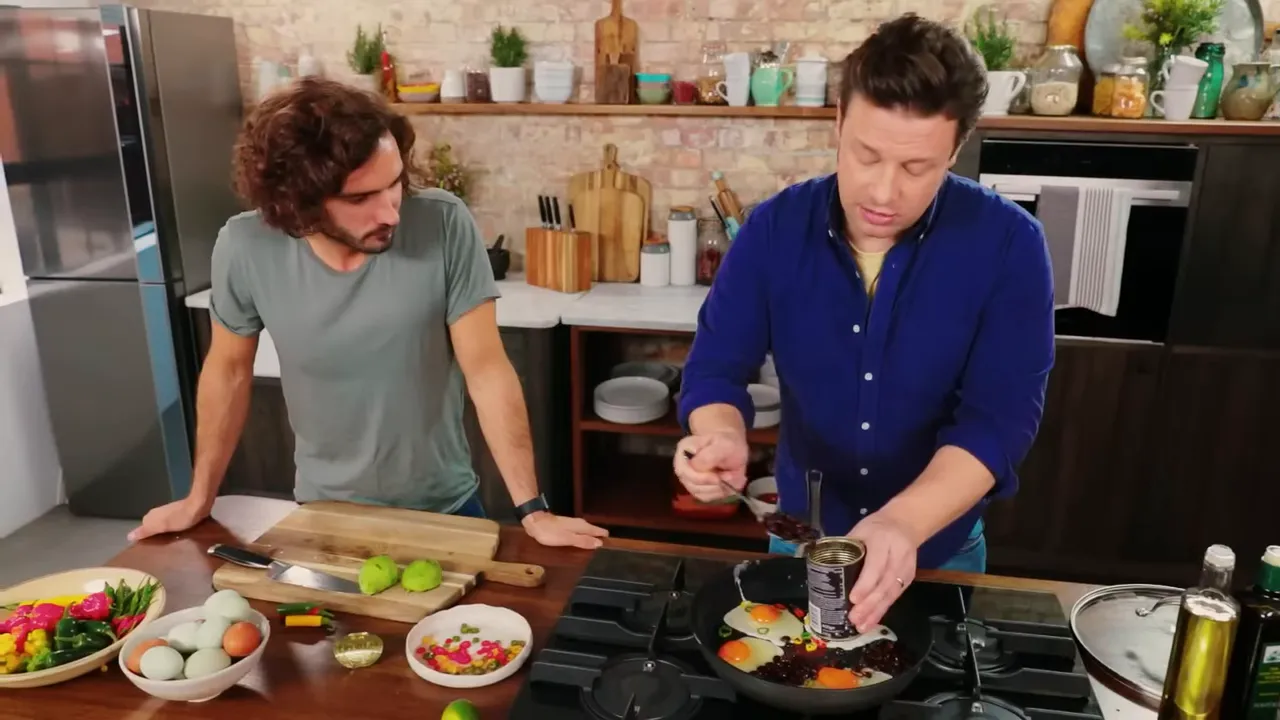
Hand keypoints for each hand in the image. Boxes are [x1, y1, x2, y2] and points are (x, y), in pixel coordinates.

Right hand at [127, 497, 210, 541]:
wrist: (199, 506)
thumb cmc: (180, 518)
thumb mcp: (161, 527)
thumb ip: (145, 531)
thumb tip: (128, 536)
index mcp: (150, 516)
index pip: (142, 531)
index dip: (145, 539)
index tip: (149, 549)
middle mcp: (156, 513)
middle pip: (152, 529)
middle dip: (155, 538)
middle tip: (161, 548)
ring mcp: (167, 513)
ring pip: (162, 527)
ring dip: (165, 535)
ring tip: (170, 545)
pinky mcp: (178, 513)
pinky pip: (172, 525)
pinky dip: (174, 531)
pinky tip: (179, 536)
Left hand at [522, 512, 608, 549]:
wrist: (535, 522)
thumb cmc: (551, 532)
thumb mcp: (568, 539)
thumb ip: (583, 541)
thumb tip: (599, 543)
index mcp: (580, 526)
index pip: (596, 530)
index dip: (602, 535)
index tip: (610, 539)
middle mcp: (578, 523)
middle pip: (591, 528)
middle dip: (598, 534)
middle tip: (604, 541)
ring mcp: (570, 523)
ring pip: (585, 528)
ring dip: (590, 533)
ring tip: (595, 540)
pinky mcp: (564, 525)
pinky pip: (578, 529)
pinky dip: (582, 533)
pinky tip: (579, 536)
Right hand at [673, 430, 749, 501]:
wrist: (733, 450)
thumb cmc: (728, 445)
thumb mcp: (724, 445)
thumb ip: (710, 455)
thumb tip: (697, 468)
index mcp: (684, 451)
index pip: (683, 470)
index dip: (700, 477)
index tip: (718, 477)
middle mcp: (682, 466)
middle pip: (690, 483)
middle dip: (711, 484)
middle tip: (729, 477)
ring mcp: (688, 479)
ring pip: (698, 492)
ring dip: (717, 489)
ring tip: (729, 477)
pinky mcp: (697, 489)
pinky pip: (705, 497)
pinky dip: (718, 493)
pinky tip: (726, 484)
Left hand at [845, 510, 918, 631]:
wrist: (904, 524)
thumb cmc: (875, 528)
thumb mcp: (859, 530)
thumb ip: (846, 549)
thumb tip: (825, 572)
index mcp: (883, 540)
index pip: (876, 565)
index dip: (865, 583)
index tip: (853, 598)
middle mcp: (897, 556)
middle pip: (884, 583)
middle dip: (869, 604)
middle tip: (854, 618)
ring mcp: (905, 569)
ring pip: (891, 593)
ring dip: (876, 612)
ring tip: (861, 626)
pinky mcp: (908, 579)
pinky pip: (895, 597)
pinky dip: (882, 611)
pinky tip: (871, 621)